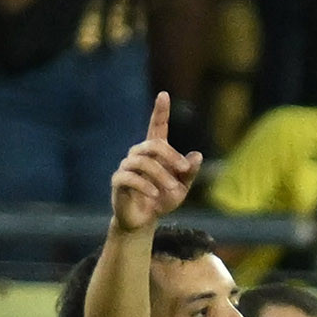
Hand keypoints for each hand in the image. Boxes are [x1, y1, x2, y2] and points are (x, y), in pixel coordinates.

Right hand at [109, 91, 200, 232]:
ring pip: (142, 161)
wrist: (144, 221)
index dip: (160, 111)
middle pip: (153, 145)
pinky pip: (129, 177)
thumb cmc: (162, 200)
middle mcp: (139, 155)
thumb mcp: (181, 188)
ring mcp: (127, 167)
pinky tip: (154, 195)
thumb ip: (189, 172)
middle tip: (184, 170)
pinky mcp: (118, 181)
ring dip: (160, 174)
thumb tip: (197, 155)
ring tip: (173, 189)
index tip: (164, 95)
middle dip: (171, 156)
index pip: (157, 126)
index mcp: (155, 152)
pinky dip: (144, 185)